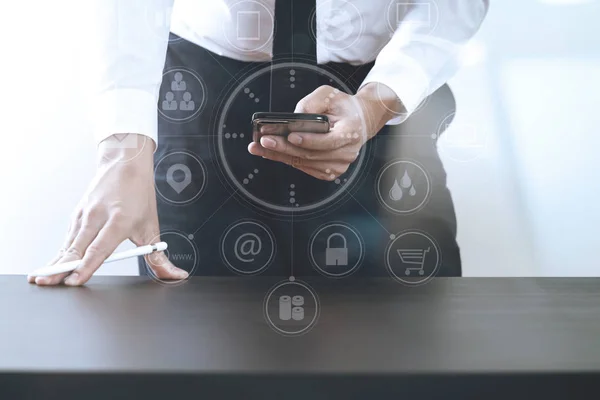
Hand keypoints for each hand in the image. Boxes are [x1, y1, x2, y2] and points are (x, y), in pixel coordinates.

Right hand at [28, 134, 188, 285]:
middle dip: (60, 268)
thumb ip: (160, 258)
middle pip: (76, 248)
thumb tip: (175, 276)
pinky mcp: (76, 215)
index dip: (86, 266)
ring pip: (68, 244)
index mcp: (119, 220)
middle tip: (45, 282)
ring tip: (41, 278)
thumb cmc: (139, 196)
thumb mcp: (152, 228)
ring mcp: (84, 214)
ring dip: (54, 262)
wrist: (125, 163)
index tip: (74, 280)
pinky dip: (59, 253)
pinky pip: (67, 239)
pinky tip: (50, 266)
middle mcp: (98, 216)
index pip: (99, 248)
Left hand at [248, 83, 401, 179]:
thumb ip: (312, 103)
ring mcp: (339, 165)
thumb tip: (294, 118)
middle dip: (285, 148)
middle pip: (312, 154)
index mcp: (351, 131)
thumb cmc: (341, 106)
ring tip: (259, 147)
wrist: (358, 121)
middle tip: (264, 141)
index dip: (309, 140)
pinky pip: (305, 168)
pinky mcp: (330, 172)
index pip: (329, 141)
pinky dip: (287, 160)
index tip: (290, 136)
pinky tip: (271, 153)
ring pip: (305, 163)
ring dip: (280, 156)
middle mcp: (347, 152)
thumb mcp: (329, 94)